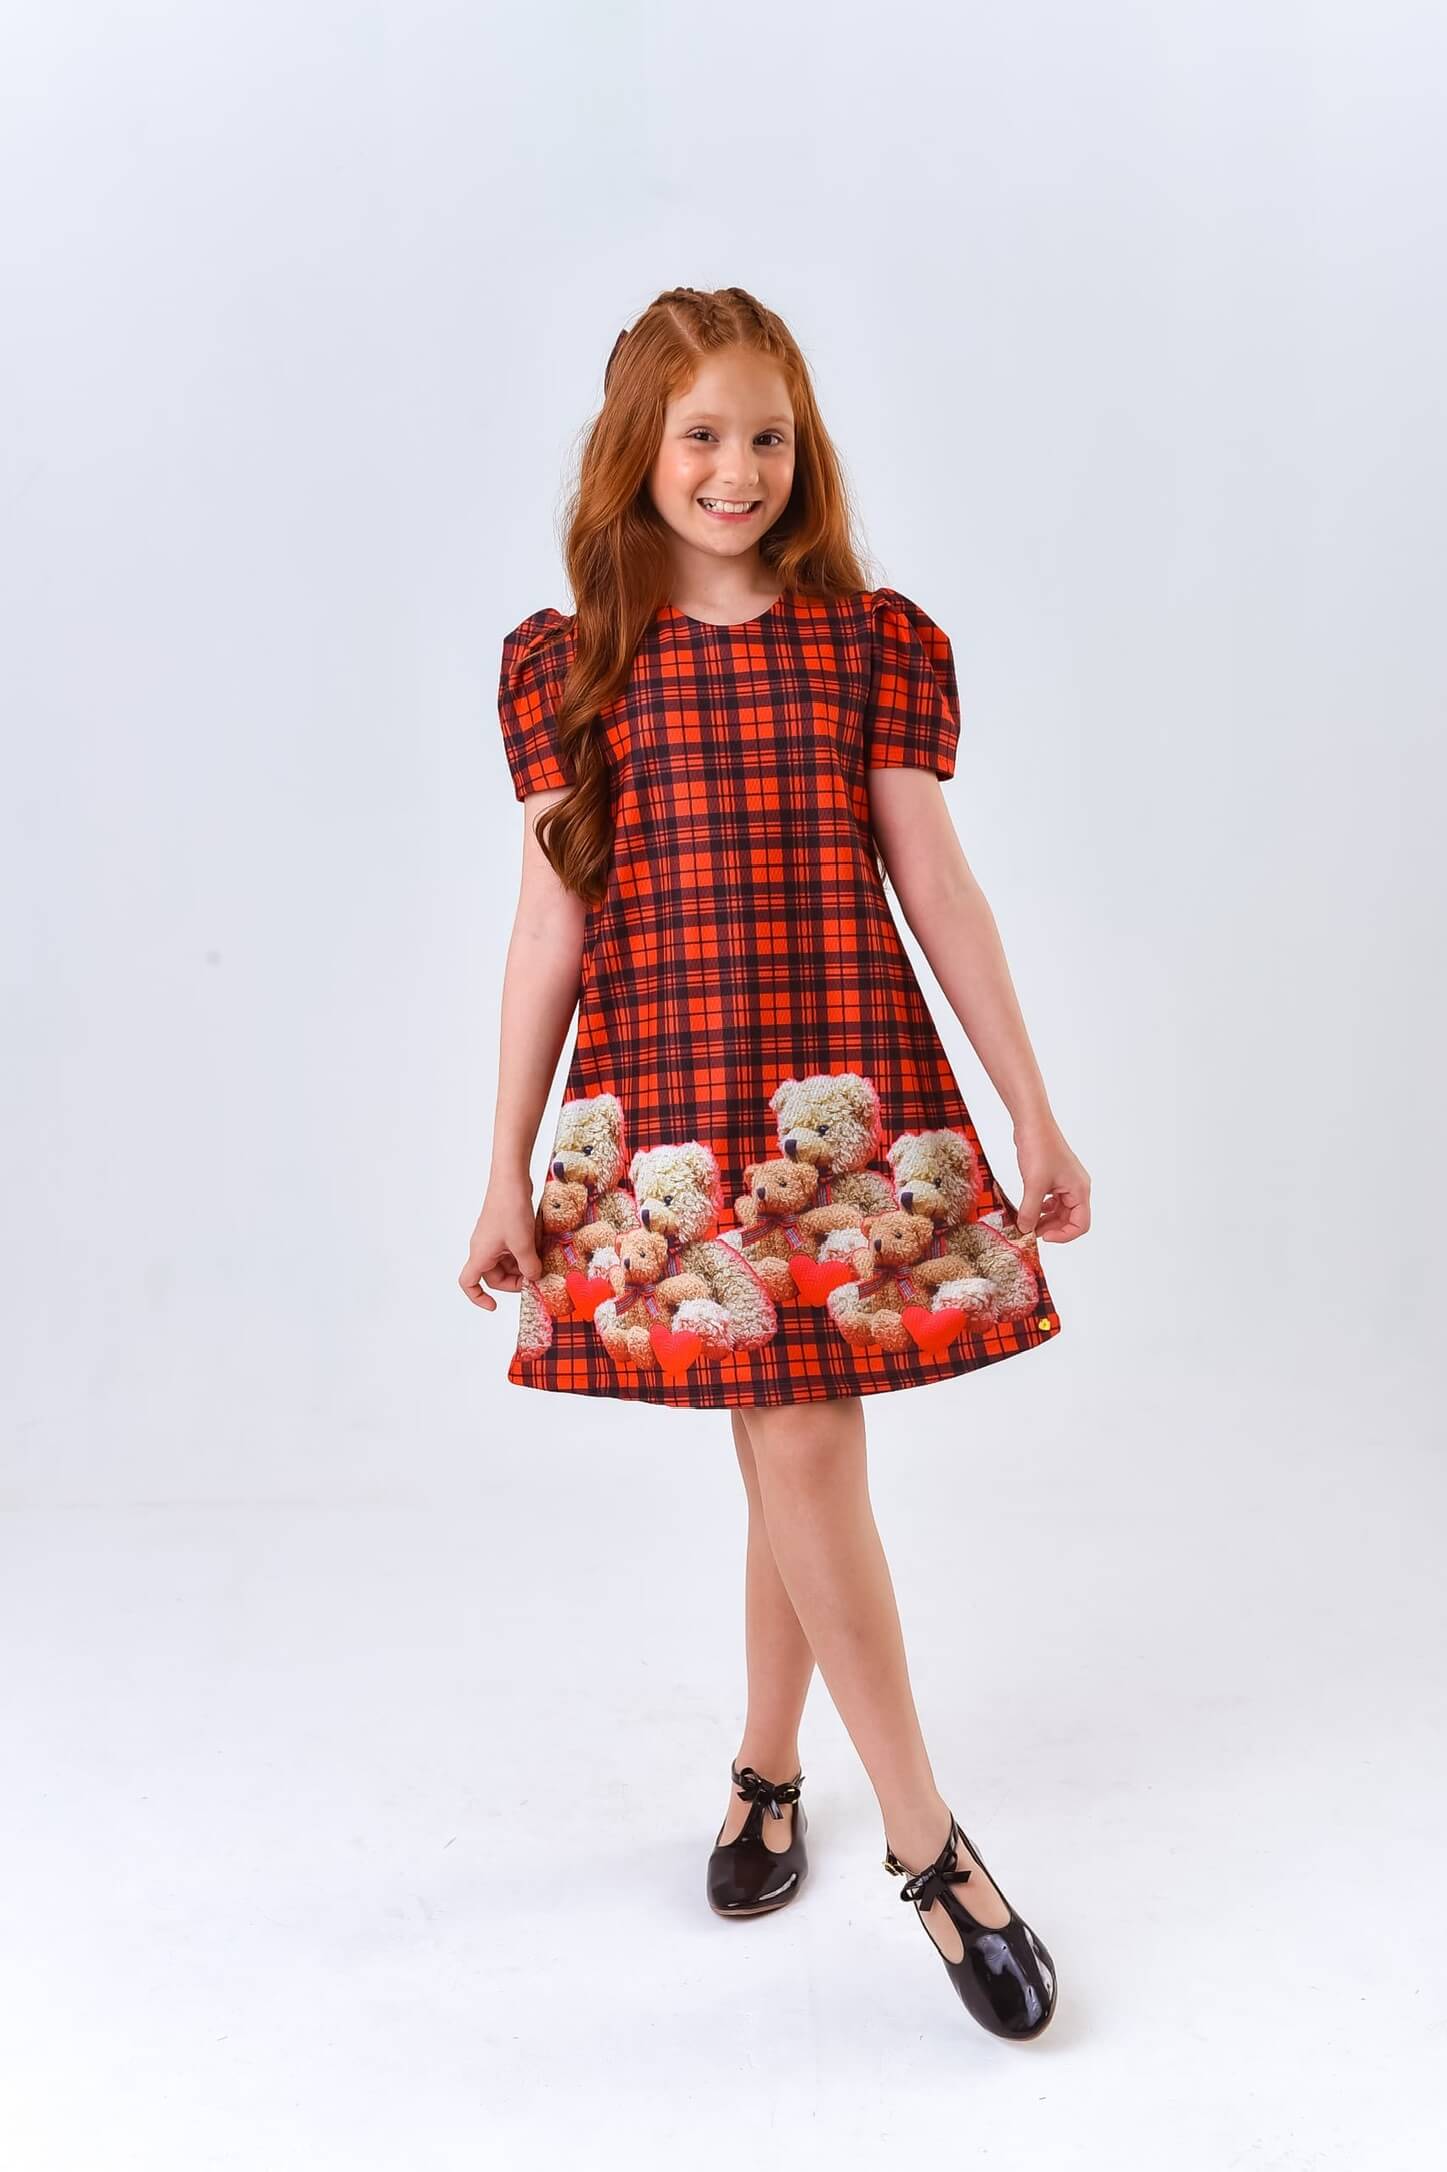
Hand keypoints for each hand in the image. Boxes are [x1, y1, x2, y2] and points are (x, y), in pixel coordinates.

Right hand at [458, 1176, 543, 1310]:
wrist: (511, 1179)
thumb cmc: (510, 1211)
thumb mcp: (523, 1245)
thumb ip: (529, 1267)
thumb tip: (534, 1278)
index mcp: (480, 1255)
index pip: (468, 1283)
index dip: (478, 1298)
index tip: (495, 1305)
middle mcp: (483, 1248)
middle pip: (495, 1276)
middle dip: (515, 1280)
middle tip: (536, 1278)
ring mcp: (494, 1238)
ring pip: (507, 1262)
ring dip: (523, 1264)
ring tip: (541, 1260)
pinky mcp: (504, 1228)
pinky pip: (513, 1248)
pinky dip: (525, 1250)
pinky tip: (540, 1246)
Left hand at [1007, 1117, 1090, 1242]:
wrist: (1033, 1123)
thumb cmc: (1039, 1147)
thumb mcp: (1034, 1184)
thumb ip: (1030, 1210)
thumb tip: (1025, 1230)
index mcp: (1079, 1189)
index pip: (1081, 1224)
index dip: (1063, 1235)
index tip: (1043, 1237)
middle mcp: (1077, 1187)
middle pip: (1071, 1219)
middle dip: (1052, 1228)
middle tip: (1030, 1232)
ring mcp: (1066, 1182)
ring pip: (1060, 1211)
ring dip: (1046, 1219)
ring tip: (1028, 1223)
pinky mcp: (1055, 1177)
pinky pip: (1053, 1200)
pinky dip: (1042, 1208)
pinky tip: (1030, 1208)